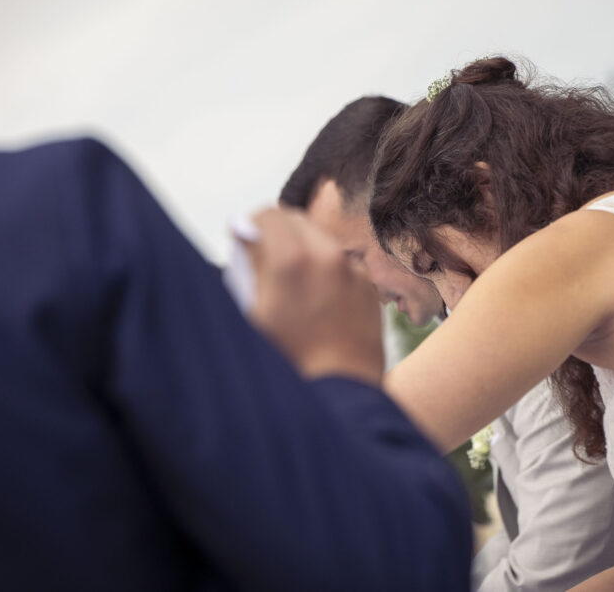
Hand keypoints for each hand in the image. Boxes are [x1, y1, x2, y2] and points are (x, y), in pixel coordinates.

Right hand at [242, 208, 384, 384]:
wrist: (339, 397)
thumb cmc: (286, 362)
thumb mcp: (250, 315)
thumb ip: (246, 266)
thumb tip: (244, 234)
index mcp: (291, 258)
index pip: (267, 215)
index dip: (250, 227)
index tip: (244, 243)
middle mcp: (327, 255)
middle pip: (296, 222)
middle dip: (277, 236)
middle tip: (264, 262)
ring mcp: (353, 271)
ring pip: (322, 241)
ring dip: (304, 252)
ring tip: (292, 286)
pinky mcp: (369, 288)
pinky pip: (344, 265)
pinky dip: (328, 272)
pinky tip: (317, 303)